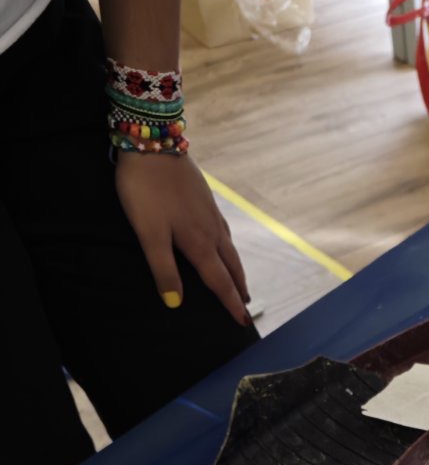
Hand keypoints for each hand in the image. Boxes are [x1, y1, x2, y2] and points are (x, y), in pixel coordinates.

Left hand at [115, 152, 251, 325]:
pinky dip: (228, 246)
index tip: (242, 323)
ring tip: (239, 281)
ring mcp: (210, 212)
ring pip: (229, 248)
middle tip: (246, 306)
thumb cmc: (146, 189)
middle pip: (231, 267)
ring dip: (236, 268)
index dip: (230, 304)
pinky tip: (224, 242)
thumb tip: (176, 303)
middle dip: (238, 288)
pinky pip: (224, 230)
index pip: (219, 282)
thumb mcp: (150, 234)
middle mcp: (211, 231)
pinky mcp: (205, 198)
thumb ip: (163, 269)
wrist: (152, 141)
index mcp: (199, 244)